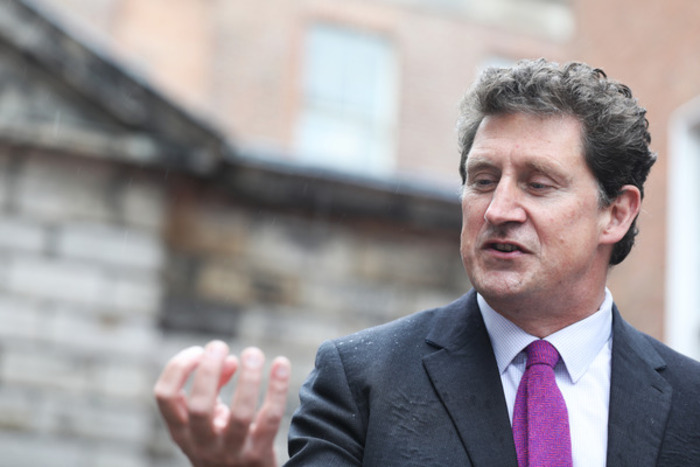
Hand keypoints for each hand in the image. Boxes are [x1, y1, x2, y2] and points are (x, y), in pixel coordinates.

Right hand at [154, 341, 291, 466]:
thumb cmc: (223, 443)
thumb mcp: (208, 421)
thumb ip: (213, 388)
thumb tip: (231, 359)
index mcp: (181, 431)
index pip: (165, 397)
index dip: (178, 367)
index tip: (199, 350)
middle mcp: (202, 444)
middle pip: (199, 407)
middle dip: (208, 371)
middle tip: (220, 345)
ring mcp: (231, 453)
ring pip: (240, 415)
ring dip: (248, 379)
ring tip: (253, 353)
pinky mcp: (259, 456)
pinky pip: (270, 420)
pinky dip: (276, 389)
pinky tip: (281, 363)